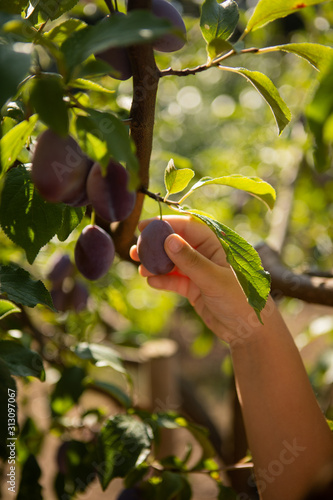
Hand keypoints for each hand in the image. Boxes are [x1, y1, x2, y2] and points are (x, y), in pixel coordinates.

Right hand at [130, 215, 271, 343]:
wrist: (248, 330)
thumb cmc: (240, 299)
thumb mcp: (214, 279)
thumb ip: (191, 260)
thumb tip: (169, 240)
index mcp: (218, 243)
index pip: (188, 226)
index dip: (166, 224)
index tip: (144, 226)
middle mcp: (207, 254)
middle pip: (176, 243)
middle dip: (155, 246)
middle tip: (136, 250)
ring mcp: (199, 271)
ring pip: (172, 262)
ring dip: (155, 264)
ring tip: (141, 269)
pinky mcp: (194, 287)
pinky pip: (174, 280)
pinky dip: (162, 280)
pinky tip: (152, 282)